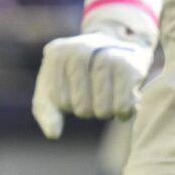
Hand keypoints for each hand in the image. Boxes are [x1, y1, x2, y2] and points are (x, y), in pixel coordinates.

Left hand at [30, 24, 154, 137]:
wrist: (119, 41)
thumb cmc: (80, 70)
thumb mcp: (55, 84)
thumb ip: (45, 110)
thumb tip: (53, 134)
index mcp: (57, 54)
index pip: (60, 103)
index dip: (71, 101)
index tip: (78, 82)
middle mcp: (80, 52)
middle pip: (82, 109)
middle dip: (90, 106)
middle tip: (97, 85)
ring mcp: (106, 57)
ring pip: (103, 112)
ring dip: (107, 109)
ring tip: (109, 87)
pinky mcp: (129, 67)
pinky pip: (123, 110)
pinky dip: (124, 111)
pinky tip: (124, 93)